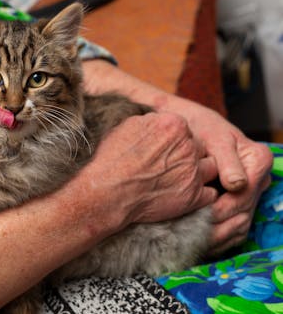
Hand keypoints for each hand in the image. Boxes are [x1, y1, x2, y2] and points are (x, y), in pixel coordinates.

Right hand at [81, 60, 272, 251]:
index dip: (174, 142)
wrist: (107, 192)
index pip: (185, 130)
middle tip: (169, 166)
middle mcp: (188, 146)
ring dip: (198, 173)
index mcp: (173, 125)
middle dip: (187, 156)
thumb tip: (155, 120)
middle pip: (199, 148)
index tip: (163, 151)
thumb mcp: (126, 127)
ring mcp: (193, 172)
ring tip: (179, 180)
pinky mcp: (194, 196)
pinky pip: (210, 193)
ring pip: (210, 168)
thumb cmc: (111, 159)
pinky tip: (183, 195)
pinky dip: (199, 195)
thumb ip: (149, 121)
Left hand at [182, 105, 272, 253]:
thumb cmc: (200, 128)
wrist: (192, 127)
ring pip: (240, 224)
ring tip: (192, 242)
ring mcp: (251, 193)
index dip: (223, 207)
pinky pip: (235, 228)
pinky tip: (198, 243)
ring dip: (218, 237)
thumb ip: (226, 161)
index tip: (202, 213)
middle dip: (217, 225)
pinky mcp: (241, 203)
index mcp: (258, 159)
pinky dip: (219, 239)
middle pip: (243, 212)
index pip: (244, 193)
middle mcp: (260, 178)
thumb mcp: (213, 138)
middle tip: (191, 235)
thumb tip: (237, 185)